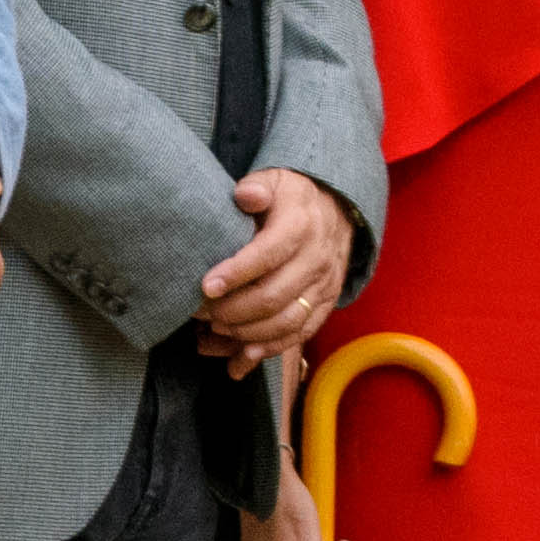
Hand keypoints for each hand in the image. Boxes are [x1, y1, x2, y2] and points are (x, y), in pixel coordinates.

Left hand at [194, 170, 356, 366]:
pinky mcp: (325, 304)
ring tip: (215, 330)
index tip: (206, 287)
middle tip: (201, 313)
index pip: (268, 254)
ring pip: (287, 322)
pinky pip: (299, 335)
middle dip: (233, 310)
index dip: (236, 273)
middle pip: (274, 296)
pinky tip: (240, 360)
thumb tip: (245, 195)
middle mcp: (316, 259)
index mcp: (300, 226)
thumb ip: (257, 187)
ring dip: (248, 333)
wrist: (337, 208)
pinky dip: (269, 350)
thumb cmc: (291, 196)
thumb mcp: (275, 180)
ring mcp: (324, 285)